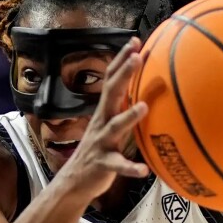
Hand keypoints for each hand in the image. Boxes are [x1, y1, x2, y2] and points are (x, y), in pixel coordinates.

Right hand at [56, 37, 149, 200]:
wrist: (75, 181)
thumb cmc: (100, 151)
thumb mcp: (111, 126)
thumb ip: (125, 110)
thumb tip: (147, 94)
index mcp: (105, 112)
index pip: (110, 80)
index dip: (121, 60)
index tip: (134, 41)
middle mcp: (101, 122)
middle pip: (110, 94)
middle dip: (123, 74)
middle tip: (138, 56)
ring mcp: (101, 143)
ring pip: (114, 127)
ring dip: (129, 117)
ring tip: (144, 107)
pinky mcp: (103, 165)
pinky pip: (118, 166)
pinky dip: (130, 168)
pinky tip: (144, 170)